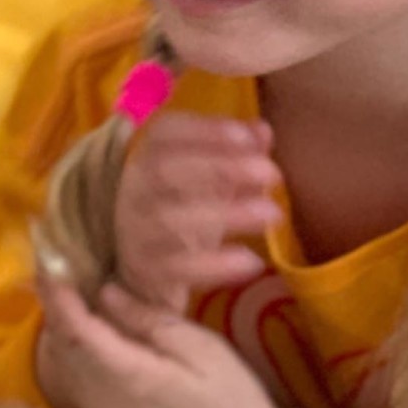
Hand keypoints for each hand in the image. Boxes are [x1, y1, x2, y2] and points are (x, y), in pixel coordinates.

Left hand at [39, 276, 291, 407]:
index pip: (73, 326)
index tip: (49, 257)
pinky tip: (89, 329)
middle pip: (61, 343)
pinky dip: (75, 349)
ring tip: (70, 288)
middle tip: (58, 263)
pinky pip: (77, 378)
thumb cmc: (231, 402)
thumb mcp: (200, 349)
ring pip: (65, 361)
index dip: (56, 291)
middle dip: (55, 302)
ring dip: (63, 325)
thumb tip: (105, 292)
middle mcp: (99, 397)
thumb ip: (147, 320)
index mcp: (123, 374)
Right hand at [113, 112, 281, 311]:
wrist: (144, 277)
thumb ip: (235, 153)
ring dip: (227, 214)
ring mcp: (136, 234)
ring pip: (169, 220)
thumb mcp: (210, 180)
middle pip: (164, 171)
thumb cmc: (183, 215)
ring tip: (273, 214)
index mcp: (147, 160)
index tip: (248, 137)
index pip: (164, 133)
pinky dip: (216, 265)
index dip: (205, 130)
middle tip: (272, 173)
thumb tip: (261, 131)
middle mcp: (134, 192)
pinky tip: (252, 261)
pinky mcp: (146, 274)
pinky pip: (176, 268)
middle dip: (221, 166)